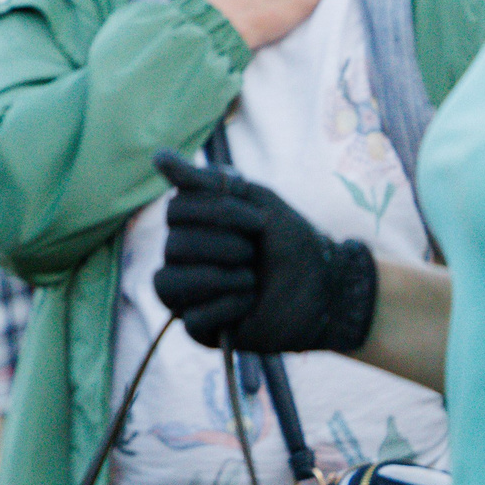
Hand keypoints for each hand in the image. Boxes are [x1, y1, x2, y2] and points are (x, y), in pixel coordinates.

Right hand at [151, 152, 376, 353]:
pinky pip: (192, 317)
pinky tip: (249, 304)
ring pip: (170, 284)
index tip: (258, 221)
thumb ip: (207, 182)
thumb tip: (157, 156)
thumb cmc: (291, 243)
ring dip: (223, 278)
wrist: (326, 290)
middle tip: (255, 253)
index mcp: (191, 226)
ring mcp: (185, 294)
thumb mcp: (256, 201)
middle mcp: (180, 258)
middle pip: (174, 245)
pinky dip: (230, 306)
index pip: (175, 210)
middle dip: (227, 247)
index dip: (219, 213)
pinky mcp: (197, 328)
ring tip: (251, 280)